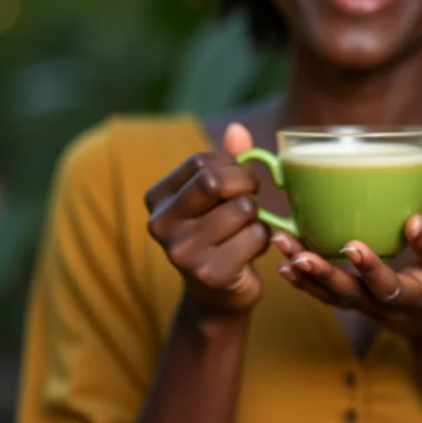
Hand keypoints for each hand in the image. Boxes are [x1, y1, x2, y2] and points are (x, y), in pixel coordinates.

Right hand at [144, 124, 269, 313]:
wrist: (218, 293)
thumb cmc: (220, 231)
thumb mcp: (219, 194)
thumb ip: (228, 161)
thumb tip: (237, 129)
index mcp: (158, 197)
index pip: (202, 161)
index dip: (233, 164)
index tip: (241, 178)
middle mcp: (160, 224)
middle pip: (215, 181)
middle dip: (247, 183)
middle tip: (253, 196)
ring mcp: (182, 252)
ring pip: (242, 209)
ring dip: (258, 216)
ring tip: (247, 228)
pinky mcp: (209, 275)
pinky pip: (255, 237)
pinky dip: (263, 238)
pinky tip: (250, 250)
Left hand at [272, 216, 421, 344]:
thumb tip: (416, 220)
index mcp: (414, 296)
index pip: (388, 286)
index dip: (370, 268)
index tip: (352, 245)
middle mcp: (384, 307)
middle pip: (349, 295)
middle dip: (322, 273)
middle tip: (297, 253)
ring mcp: (366, 308)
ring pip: (331, 295)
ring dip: (304, 274)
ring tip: (280, 249)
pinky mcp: (355, 303)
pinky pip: (327, 296)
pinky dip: (304, 282)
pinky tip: (283, 264)